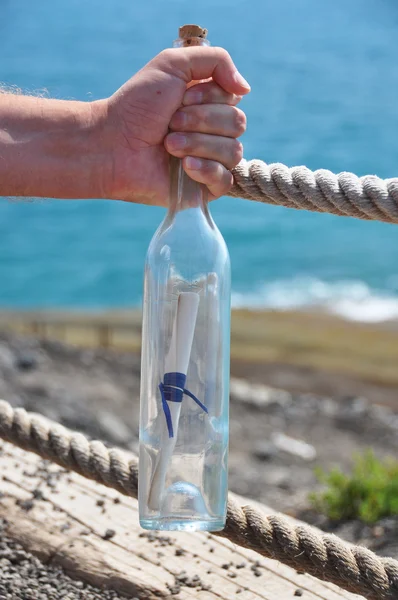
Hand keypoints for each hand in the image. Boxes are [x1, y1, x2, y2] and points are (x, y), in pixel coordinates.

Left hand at [98, 47, 249, 205]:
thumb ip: (215, 60)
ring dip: (197, 143)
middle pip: (238, 124)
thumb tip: (246, 88)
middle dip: (200, 120)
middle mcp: (213, 133)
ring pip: (233, 151)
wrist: (113, 144)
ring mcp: (211, 162)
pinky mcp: (204, 189)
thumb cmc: (137, 105)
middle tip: (170, 123)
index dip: (209, 97)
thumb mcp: (172, 65)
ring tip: (168, 145)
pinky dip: (206, 170)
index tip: (180, 98)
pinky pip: (226, 180)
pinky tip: (184, 167)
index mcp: (209, 105)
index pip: (235, 99)